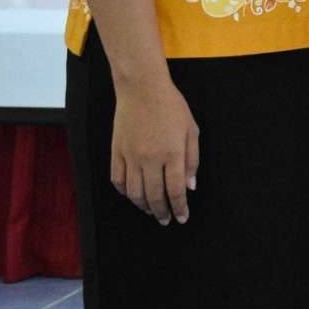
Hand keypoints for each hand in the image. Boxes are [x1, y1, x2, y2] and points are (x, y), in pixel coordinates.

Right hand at [110, 74, 198, 225]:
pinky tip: (133, 195)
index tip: (182, 218)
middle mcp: (150, 158)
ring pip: (134, 192)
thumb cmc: (172, 107)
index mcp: (172, 153)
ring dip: (143, 206)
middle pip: (154, 196)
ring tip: (151, 211)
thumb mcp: (192, 130)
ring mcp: (130, 156)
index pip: (176, 190)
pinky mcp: (116, 152)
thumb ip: (192, 160)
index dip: (179, 208)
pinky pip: (118, 180)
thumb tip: (190, 187)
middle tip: (165, 220)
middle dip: (161, 212)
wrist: (142, 89)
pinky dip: (125, 192)